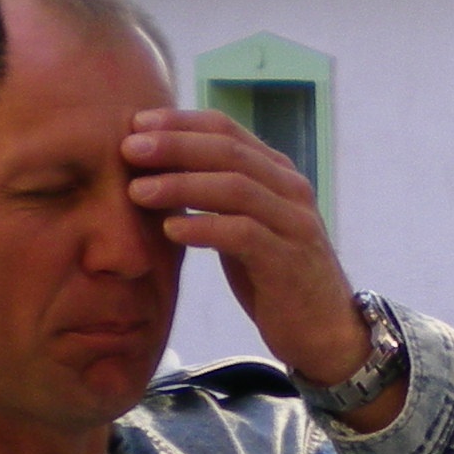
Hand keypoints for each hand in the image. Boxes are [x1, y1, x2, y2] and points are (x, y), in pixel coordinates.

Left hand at [120, 110, 385, 407]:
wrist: (324, 330)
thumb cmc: (273, 276)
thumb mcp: (244, 226)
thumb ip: (215, 197)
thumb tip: (157, 171)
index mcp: (277, 172)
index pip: (226, 130)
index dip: (180, 123)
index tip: (136, 124)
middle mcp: (290, 189)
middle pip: (228, 152)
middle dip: (175, 146)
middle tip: (129, 148)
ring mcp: (294, 223)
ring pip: (236, 188)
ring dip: (182, 185)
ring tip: (138, 191)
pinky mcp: (289, 261)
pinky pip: (244, 234)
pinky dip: (204, 228)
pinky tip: (171, 230)